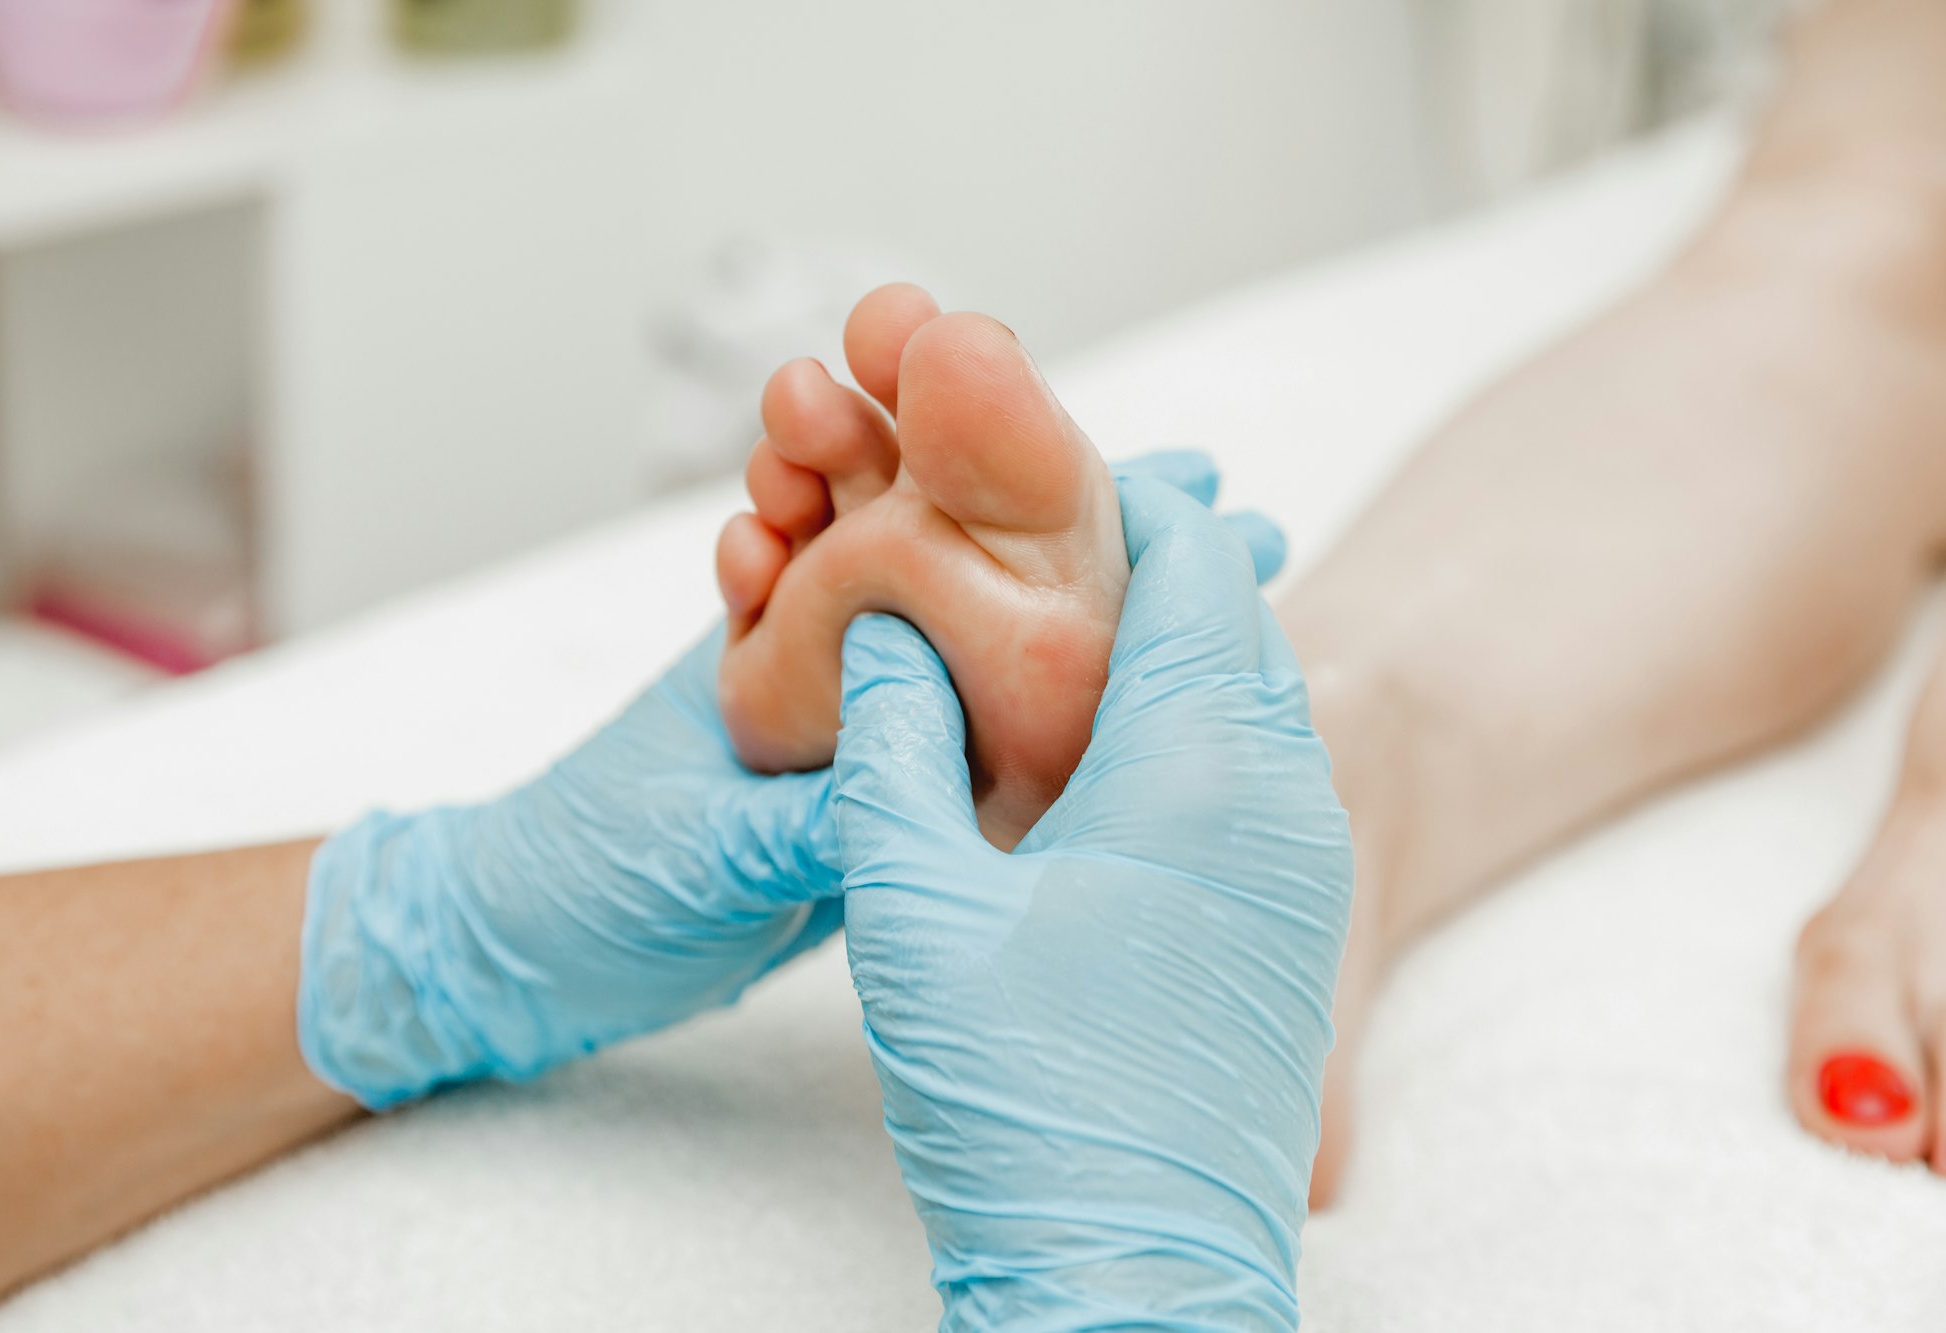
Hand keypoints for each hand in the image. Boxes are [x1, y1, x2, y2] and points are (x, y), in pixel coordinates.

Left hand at [297, 450, 1249, 1108]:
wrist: (515, 950)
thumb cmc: (574, 881)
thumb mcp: (692, 854)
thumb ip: (795, 827)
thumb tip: (913, 791)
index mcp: (784, 642)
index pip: (914, 537)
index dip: (1018, 486)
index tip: (1155, 473)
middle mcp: (829, 660)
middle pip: (964, 562)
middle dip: (1081, 518)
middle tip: (1211, 490)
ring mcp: (851, 723)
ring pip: (976, 641)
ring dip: (1075, 598)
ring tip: (1201, 565)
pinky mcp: (860, 792)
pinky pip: (962, 732)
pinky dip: (1039, 701)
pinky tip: (1122, 693)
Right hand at [833, 476, 1351, 1329]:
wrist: (1131, 1280)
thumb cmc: (1020, 1103)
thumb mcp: (912, 908)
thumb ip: (890, 744)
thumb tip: (881, 629)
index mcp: (1198, 762)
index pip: (1187, 555)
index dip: (1108, 494)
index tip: (1026, 470)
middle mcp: (1282, 792)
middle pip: (1229, 609)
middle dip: (1137, 557)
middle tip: (1023, 543)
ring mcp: (1304, 860)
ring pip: (1249, 687)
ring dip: (1164, 640)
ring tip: (1050, 633)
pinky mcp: (1295, 919)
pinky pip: (1257, 764)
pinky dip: (1190, 718)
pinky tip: (1098, 750)